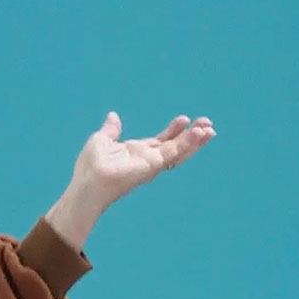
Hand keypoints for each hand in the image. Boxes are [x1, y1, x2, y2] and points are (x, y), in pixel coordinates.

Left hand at [45, 112, 214, 249]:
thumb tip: (113, 116)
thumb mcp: (102, 140)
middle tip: (207, 125)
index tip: (184, 119)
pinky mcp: (154, 164)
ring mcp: (152, 163)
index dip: (173, 130)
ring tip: (210, 130)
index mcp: (137, 152)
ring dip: (195, 140)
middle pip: (175, 146)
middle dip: (191, 137)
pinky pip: (175, 151)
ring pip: (179, 150)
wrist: (89, 182)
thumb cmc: (90, 166)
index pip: (161, 140)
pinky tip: (200, 134)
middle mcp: (147, 159)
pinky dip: (188, 142)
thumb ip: (111, 129)